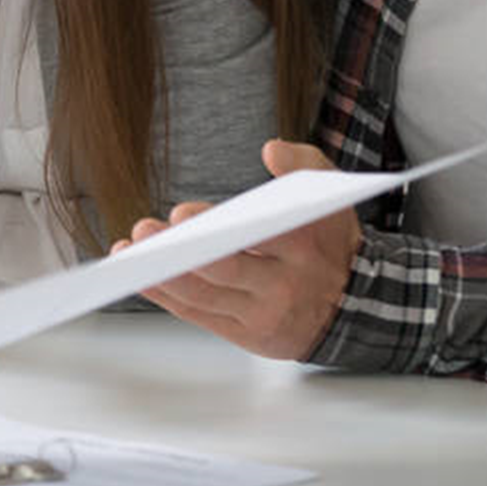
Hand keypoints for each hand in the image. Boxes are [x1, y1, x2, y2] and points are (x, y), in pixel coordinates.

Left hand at [116, 140, 359, 360]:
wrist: (355, 305)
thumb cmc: (330, 241)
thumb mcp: (329, 194)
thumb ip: (303, 164)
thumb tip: (271, 150)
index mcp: (303, 247)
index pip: (256, 238)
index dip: (214, 228)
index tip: (181, 213)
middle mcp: (283, 286)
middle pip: (223, 271)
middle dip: (179, 253)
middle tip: (146, 232)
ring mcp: (263, 315)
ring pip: (203, 298)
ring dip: (161, 276)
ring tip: (131, 251)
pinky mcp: (246, 335)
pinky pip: (198, 316)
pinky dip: (166, 297)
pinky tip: (142, 276)